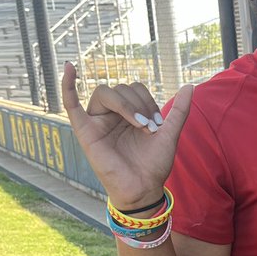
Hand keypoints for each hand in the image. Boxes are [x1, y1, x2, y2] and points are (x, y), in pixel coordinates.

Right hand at [61, 62, 192, 210]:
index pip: (134, 88)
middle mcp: (111, 114)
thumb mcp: (169, 133)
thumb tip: (189, 86)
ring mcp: (97, 121)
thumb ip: (179, 110)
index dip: (148, 100)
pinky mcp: (85, 131)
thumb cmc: (154, 164)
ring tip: (140, 125)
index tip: (159, 123)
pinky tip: (69, 67)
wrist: (144, 188)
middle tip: (149, 127)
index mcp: (128, 113)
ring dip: (125, 104)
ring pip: (104, 93)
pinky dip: (67, 85)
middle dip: (139, 103)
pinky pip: (70, 104)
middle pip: (120, 88)